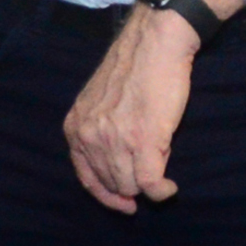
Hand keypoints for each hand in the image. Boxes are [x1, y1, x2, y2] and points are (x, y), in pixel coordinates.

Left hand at [64, 9, 197, 211]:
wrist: (156, 44)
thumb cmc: (136, 67)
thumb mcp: (102, 100)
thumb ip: (102, 129)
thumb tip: (122, 159)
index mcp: (75, 127)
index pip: (86, 176)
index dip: (106, 194)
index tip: (124, 201)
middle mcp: (89, 137)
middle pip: (112, 182)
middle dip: (132, 185)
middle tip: (152, 173)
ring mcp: (115, 141)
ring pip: (131, 184)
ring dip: (149, 186)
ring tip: (163, 172)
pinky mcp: (144, 141)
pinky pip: (151, 182)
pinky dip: (161, 191)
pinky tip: (170, 188)